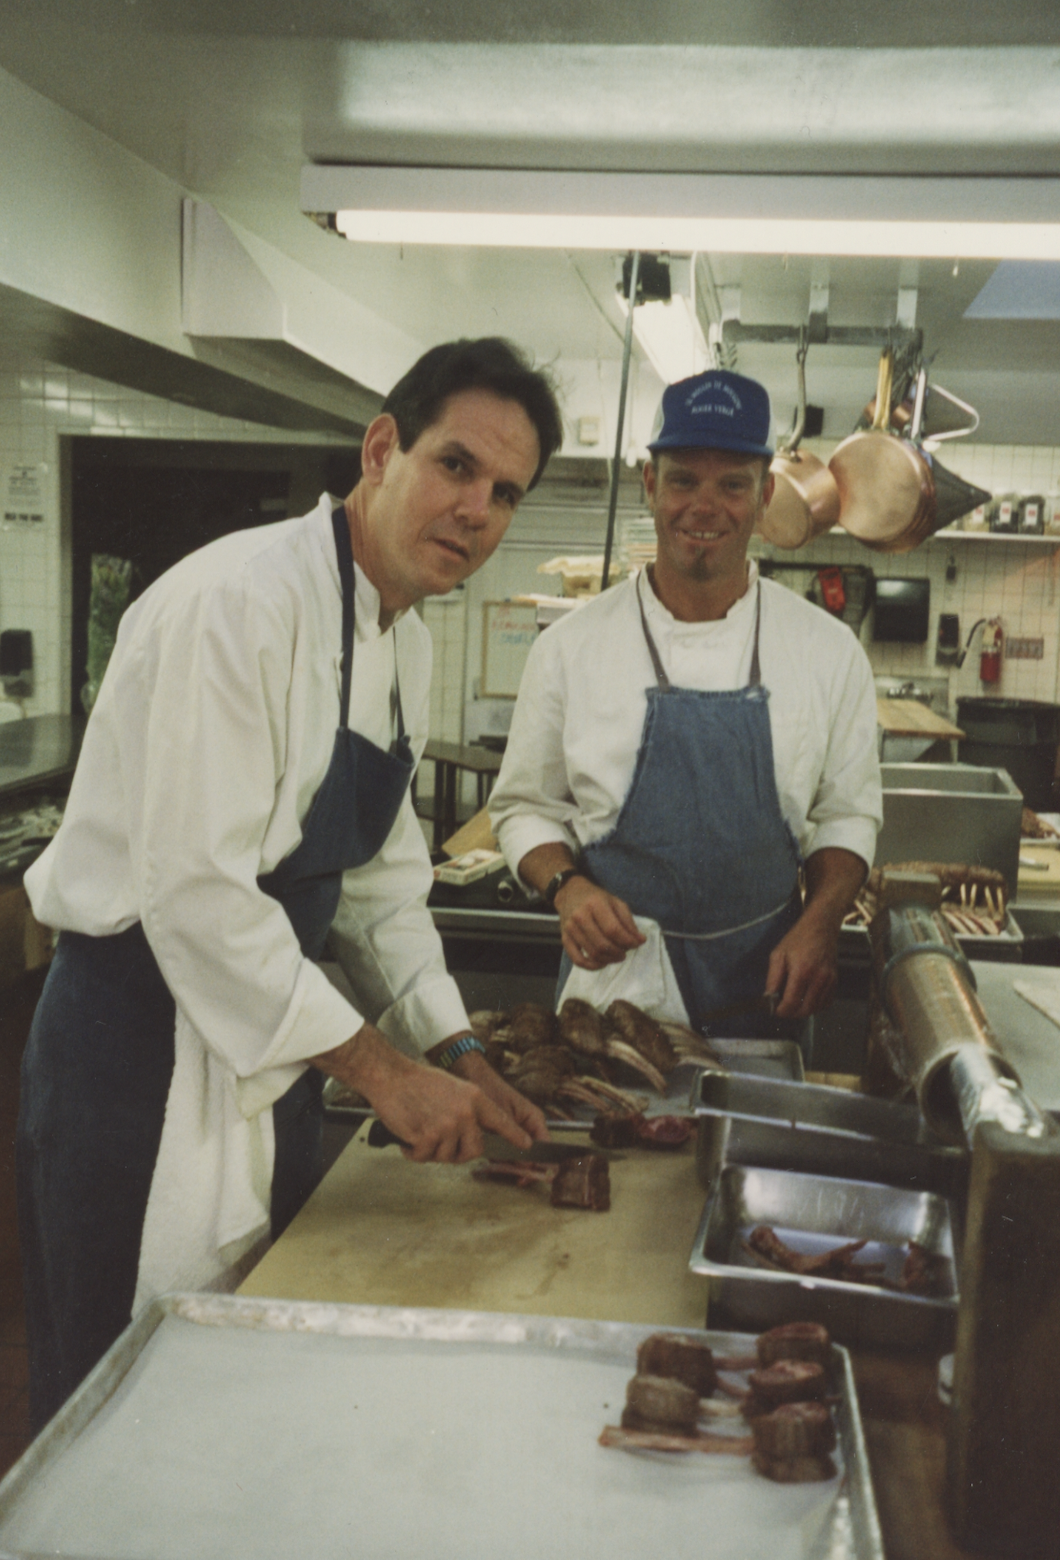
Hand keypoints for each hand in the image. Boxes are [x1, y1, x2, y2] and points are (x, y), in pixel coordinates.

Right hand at [312, 1024, 534, 1164]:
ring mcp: (448, 1126)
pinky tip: (407, 1135)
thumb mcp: (453, 1088)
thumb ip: (467, 1109)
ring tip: (419, 1129)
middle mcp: (466, 1112)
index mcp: (474, 1097)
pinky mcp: (428, 1137)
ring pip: (447, 1156)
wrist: (390, 1076)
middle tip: (439, 1141)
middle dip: (458, 1152)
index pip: (501, 1121)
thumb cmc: (416, 1081)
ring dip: (431, 1150)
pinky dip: (413, 1152)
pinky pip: (424, 1157)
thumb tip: (474, 1133)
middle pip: (474, 1150)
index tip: (527, 1145)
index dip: (514, 1135)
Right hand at [554, 876, 645, 969]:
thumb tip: (640, 941)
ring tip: (616, 956)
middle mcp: (580, 916)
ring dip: (608, 959)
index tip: (636, 944)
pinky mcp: (564, 938)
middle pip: (602, 944)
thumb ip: (628, 922)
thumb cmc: (597, 898)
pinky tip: (602, 963)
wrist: (570, 893)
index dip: (627, 941)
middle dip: (618, 953)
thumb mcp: (616, 903)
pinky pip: (577, 960)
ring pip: (592, 953)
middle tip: (624, 953)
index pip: (613, 930)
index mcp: (595, 904)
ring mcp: (570, 929)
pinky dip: (592, 966)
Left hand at [765, 910, 839, 1019]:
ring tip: (793, 1002)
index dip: (781, 1011)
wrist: (821, 927)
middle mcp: (818, 978)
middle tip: (782, 1007)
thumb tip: (769, 998)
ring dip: (802, 1010)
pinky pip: (826, 1003)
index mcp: (802, 971)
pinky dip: (815, 1006)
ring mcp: (829, 980)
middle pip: (805, 1010)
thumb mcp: (778, 954)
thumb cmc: (798, 939)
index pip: (791, 1003)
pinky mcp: (835, 981)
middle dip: (791, 1013)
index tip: (775, 1010)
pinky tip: (806, 998)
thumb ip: (772, 978)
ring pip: (815, 1009)